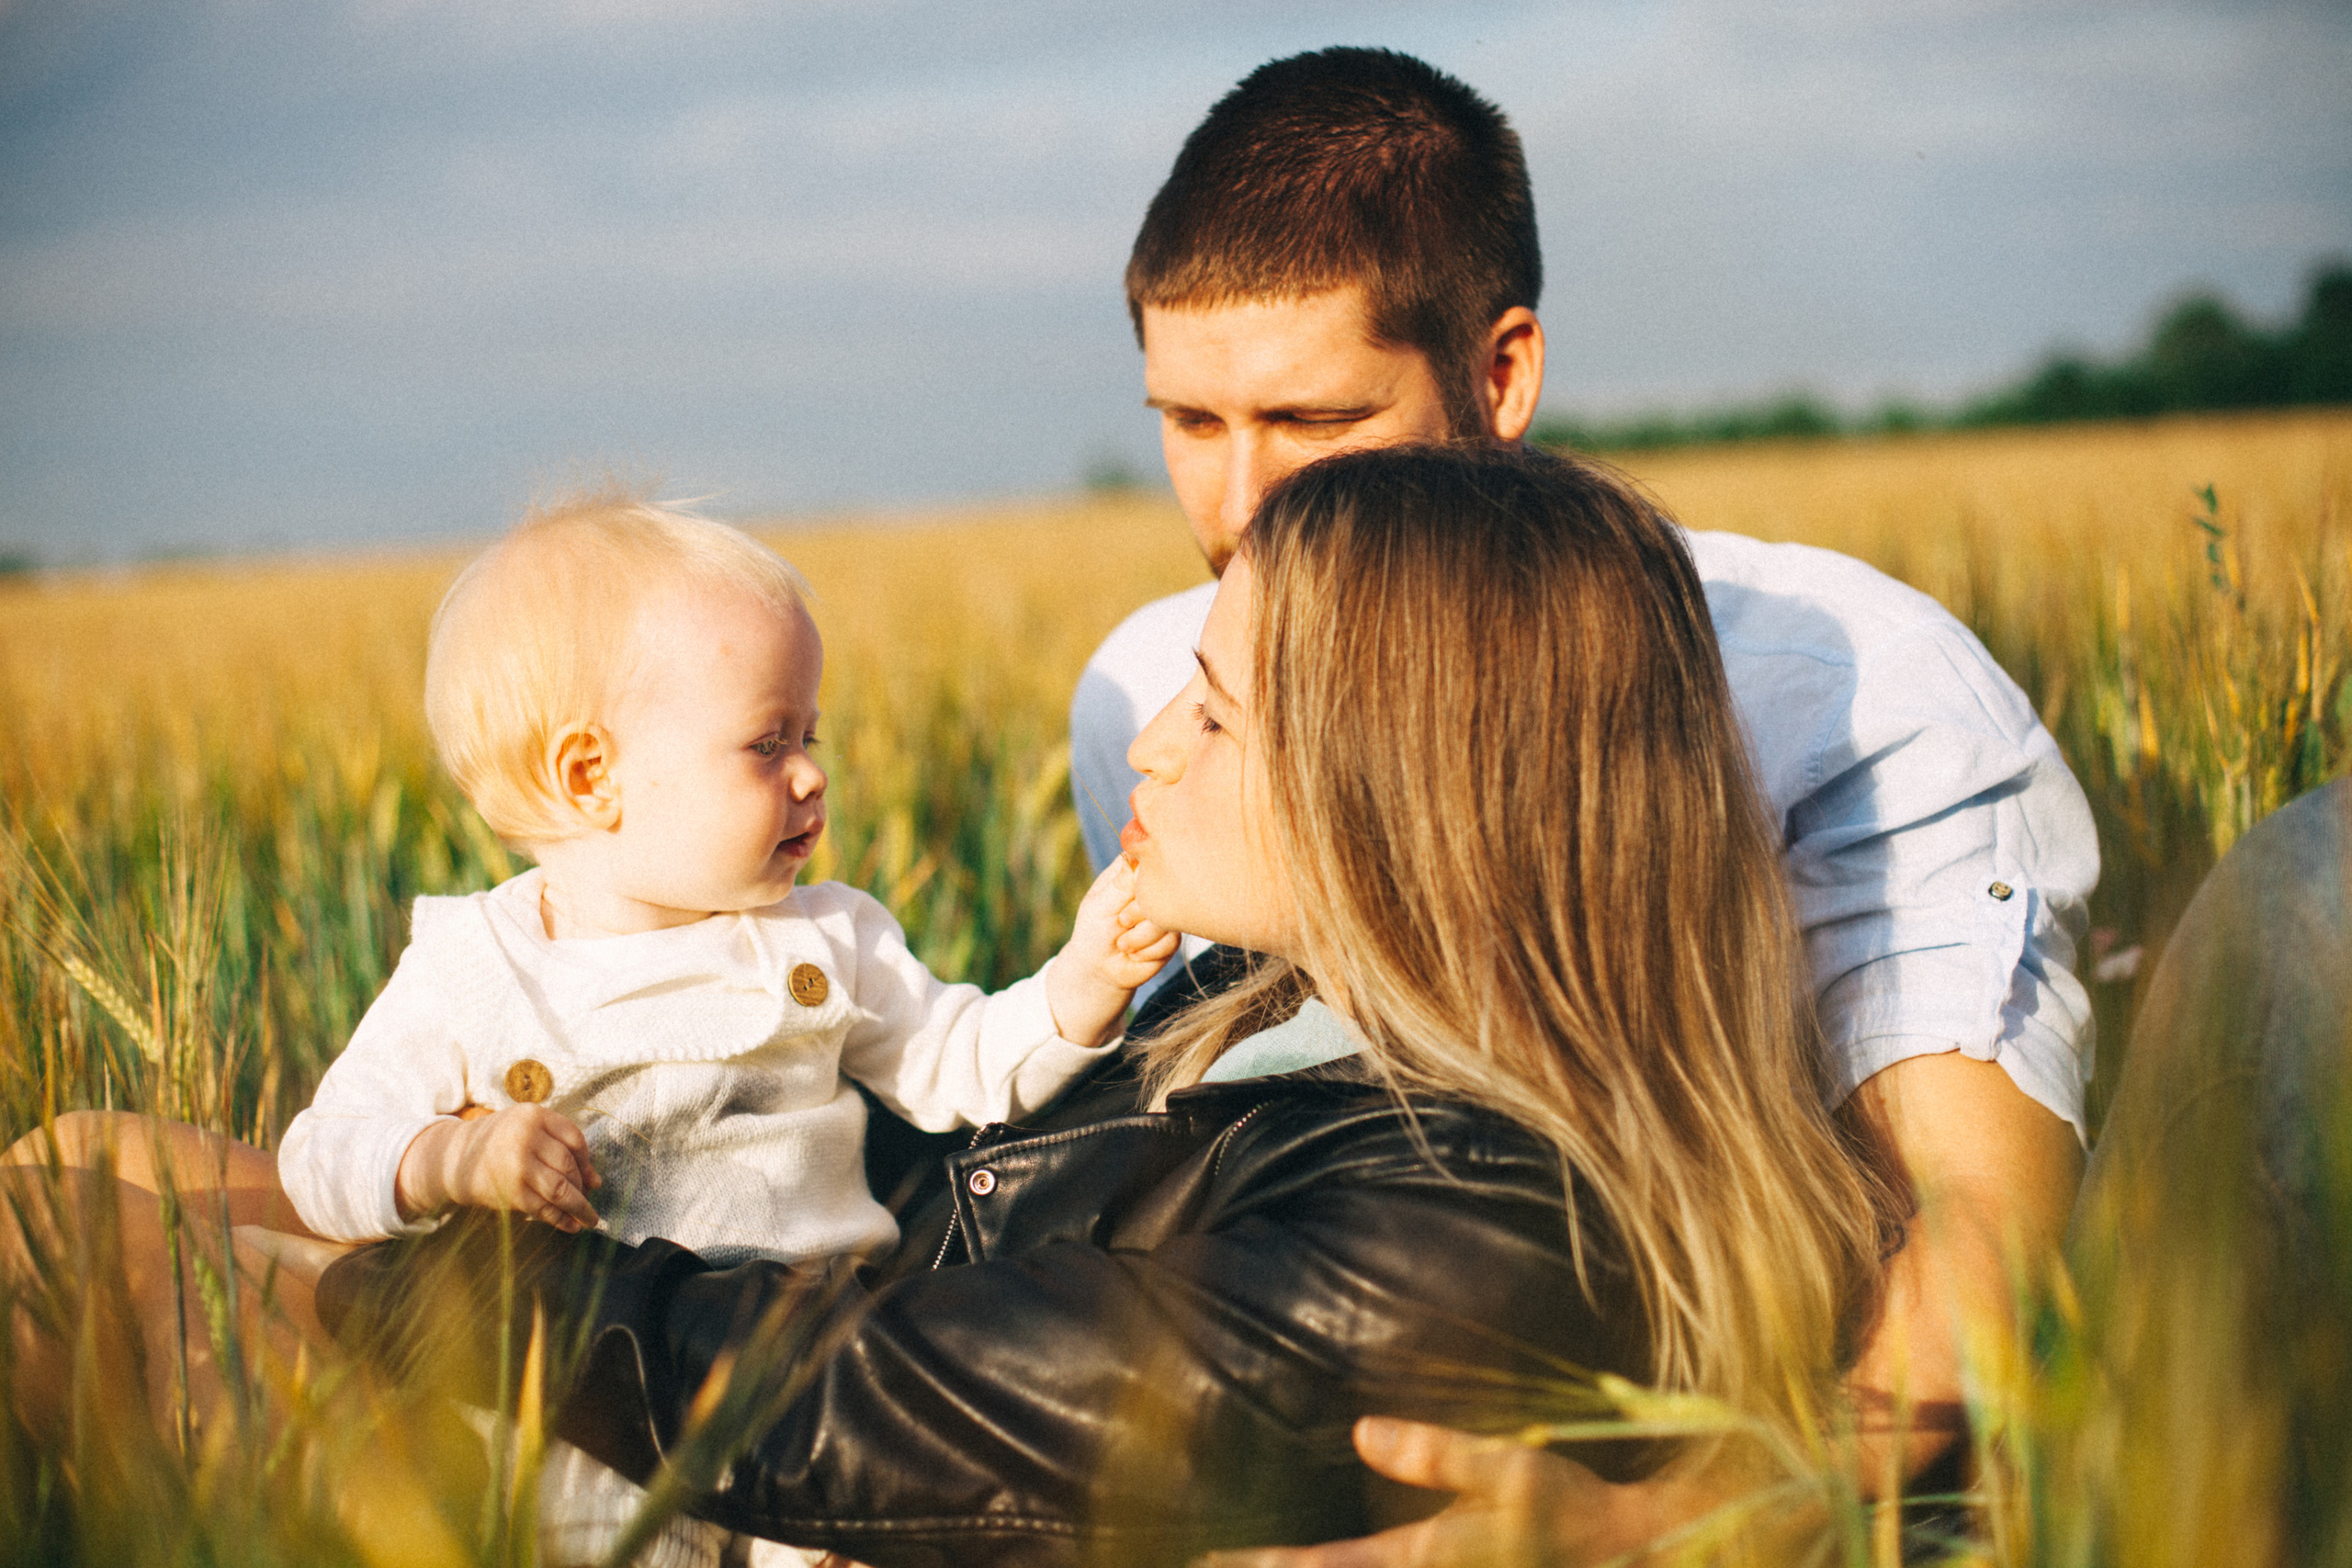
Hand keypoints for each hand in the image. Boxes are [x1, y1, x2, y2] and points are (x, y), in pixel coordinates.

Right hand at [394, 1104, 601, 1230]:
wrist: (455, 1159)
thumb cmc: (500, 1142)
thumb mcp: (527, 1129)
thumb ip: (560, 1145)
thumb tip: (596, 1182)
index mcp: (533, 1116)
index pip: (574, 1138)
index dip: (586, 1161)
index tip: (592, 1178)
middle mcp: (526, 1138)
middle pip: (568, 1165)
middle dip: (582, 1187)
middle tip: (589, 1199)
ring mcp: (518, 1166)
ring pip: (560, 1189)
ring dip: (580, 1208)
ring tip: (590, 1219)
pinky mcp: (511, 1192)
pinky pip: (543, 1208)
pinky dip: (561, 1219)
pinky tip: (572, 1225)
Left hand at [1046, 858, 1180, 1045]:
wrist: (1099, 970)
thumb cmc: (1093, 932)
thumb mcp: (1099, 906)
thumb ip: (1121, 884)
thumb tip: (1137, 857)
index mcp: (1131, 872)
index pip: (1150, 861)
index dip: (1142, 881)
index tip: (1125, 900)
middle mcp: (1152, 889)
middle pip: (1164, 890)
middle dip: (1138, 913)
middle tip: (1120, 923)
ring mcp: (1165, 912)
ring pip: (1169, 918)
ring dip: (1141, 937)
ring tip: (1123, 943)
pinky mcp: (1173, 936)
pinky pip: (1171, 941)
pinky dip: (1147, 951)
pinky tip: (1134, 952)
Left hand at [1194, 1417, 1708, 1567]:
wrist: (1638, 1558)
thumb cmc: (1579, 1517)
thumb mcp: (1515, 1473)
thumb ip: (1438, 1456)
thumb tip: (1362, 1436)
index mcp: (1425, 1560)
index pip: (1325, 1567)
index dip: (1264, 1565)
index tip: (1209, 1559)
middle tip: (1206, 1561)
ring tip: (1254, 1560)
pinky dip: (1345, 1567)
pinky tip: (1333, 1559)